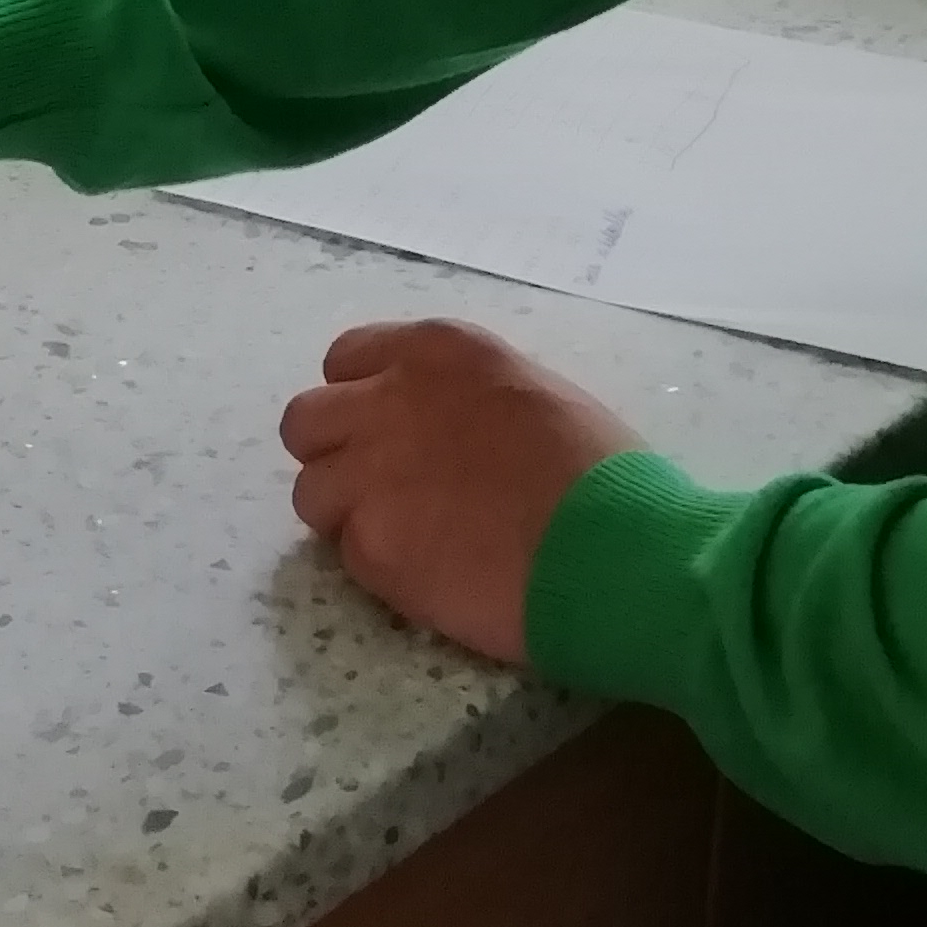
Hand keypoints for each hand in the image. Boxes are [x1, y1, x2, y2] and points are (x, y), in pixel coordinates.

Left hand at [278, 318, 640, 666]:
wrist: (621, 551)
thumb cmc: (605, 475)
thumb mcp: (534, 393)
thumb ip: (466, 398)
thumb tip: (444, 427)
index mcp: (436, 352)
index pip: (346, 359)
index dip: (362, 400)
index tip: (388, 432)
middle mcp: (389, 401)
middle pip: (305, 421)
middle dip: (334, 455)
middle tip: (381, 490)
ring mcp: (372, 475)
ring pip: (310, 492)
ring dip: (348, 516)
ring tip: (408, 540)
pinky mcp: (371, 547)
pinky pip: (345, 553)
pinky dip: (378, 567)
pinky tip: (432, 574)